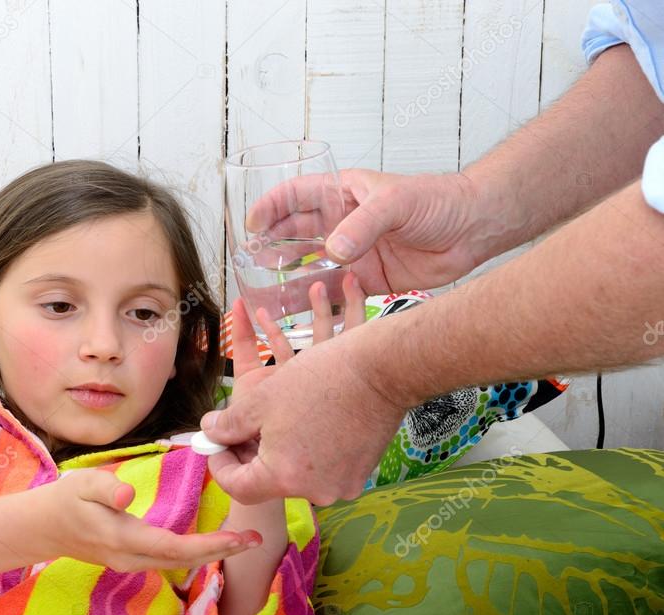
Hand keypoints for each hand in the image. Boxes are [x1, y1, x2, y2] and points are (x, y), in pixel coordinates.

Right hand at [34, 468, 259, 571]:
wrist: (42, 527)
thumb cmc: (64, 499)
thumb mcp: (81, 484)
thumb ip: (105, 488)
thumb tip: (127, 495)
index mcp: (123, 538)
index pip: (174, 547)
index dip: (210, 544)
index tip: (238, 537)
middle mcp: (131, 558)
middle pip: (184, 561)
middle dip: (221, 550)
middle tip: (255, 540)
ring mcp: (131, 563)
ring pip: (178, 563)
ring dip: (211, 552)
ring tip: (242, 540)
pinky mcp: (132, 560)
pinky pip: (170, 560)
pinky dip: (195, 552)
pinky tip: (213, 542)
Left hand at [203, 275, 404, 505]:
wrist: (381, 369)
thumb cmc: (318, 380)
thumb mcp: (261, 399)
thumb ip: (229, 423)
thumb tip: (210, 432)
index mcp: (284, 477)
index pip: (237, 489)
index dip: (219, 465)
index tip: (215, 443)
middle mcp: (315, 492)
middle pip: (267, 482)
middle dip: (248, 455)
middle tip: (239, 427)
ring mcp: (341, 485)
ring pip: (295, 474)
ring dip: (277, 451)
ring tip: (272, 419)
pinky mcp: (360, 473)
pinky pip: (322, 468)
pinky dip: (306, 450)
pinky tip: (304, 421)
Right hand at [247, 169, 483, 293]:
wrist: (475, 229)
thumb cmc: (438, 201)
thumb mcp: (395, 203)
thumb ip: (363, 226)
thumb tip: (333, 250)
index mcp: (343, 193)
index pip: (295, 195)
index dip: (271, 208)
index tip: (252, 225)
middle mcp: (343, 223)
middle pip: (296, 234)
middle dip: (271, 246)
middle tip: (252, 261)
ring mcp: (354, 252)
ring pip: (310, 266)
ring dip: (288, 276)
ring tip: (264, 289)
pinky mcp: (368, 279)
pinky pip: (334, 292)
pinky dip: (316, 301)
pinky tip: (299, 310)